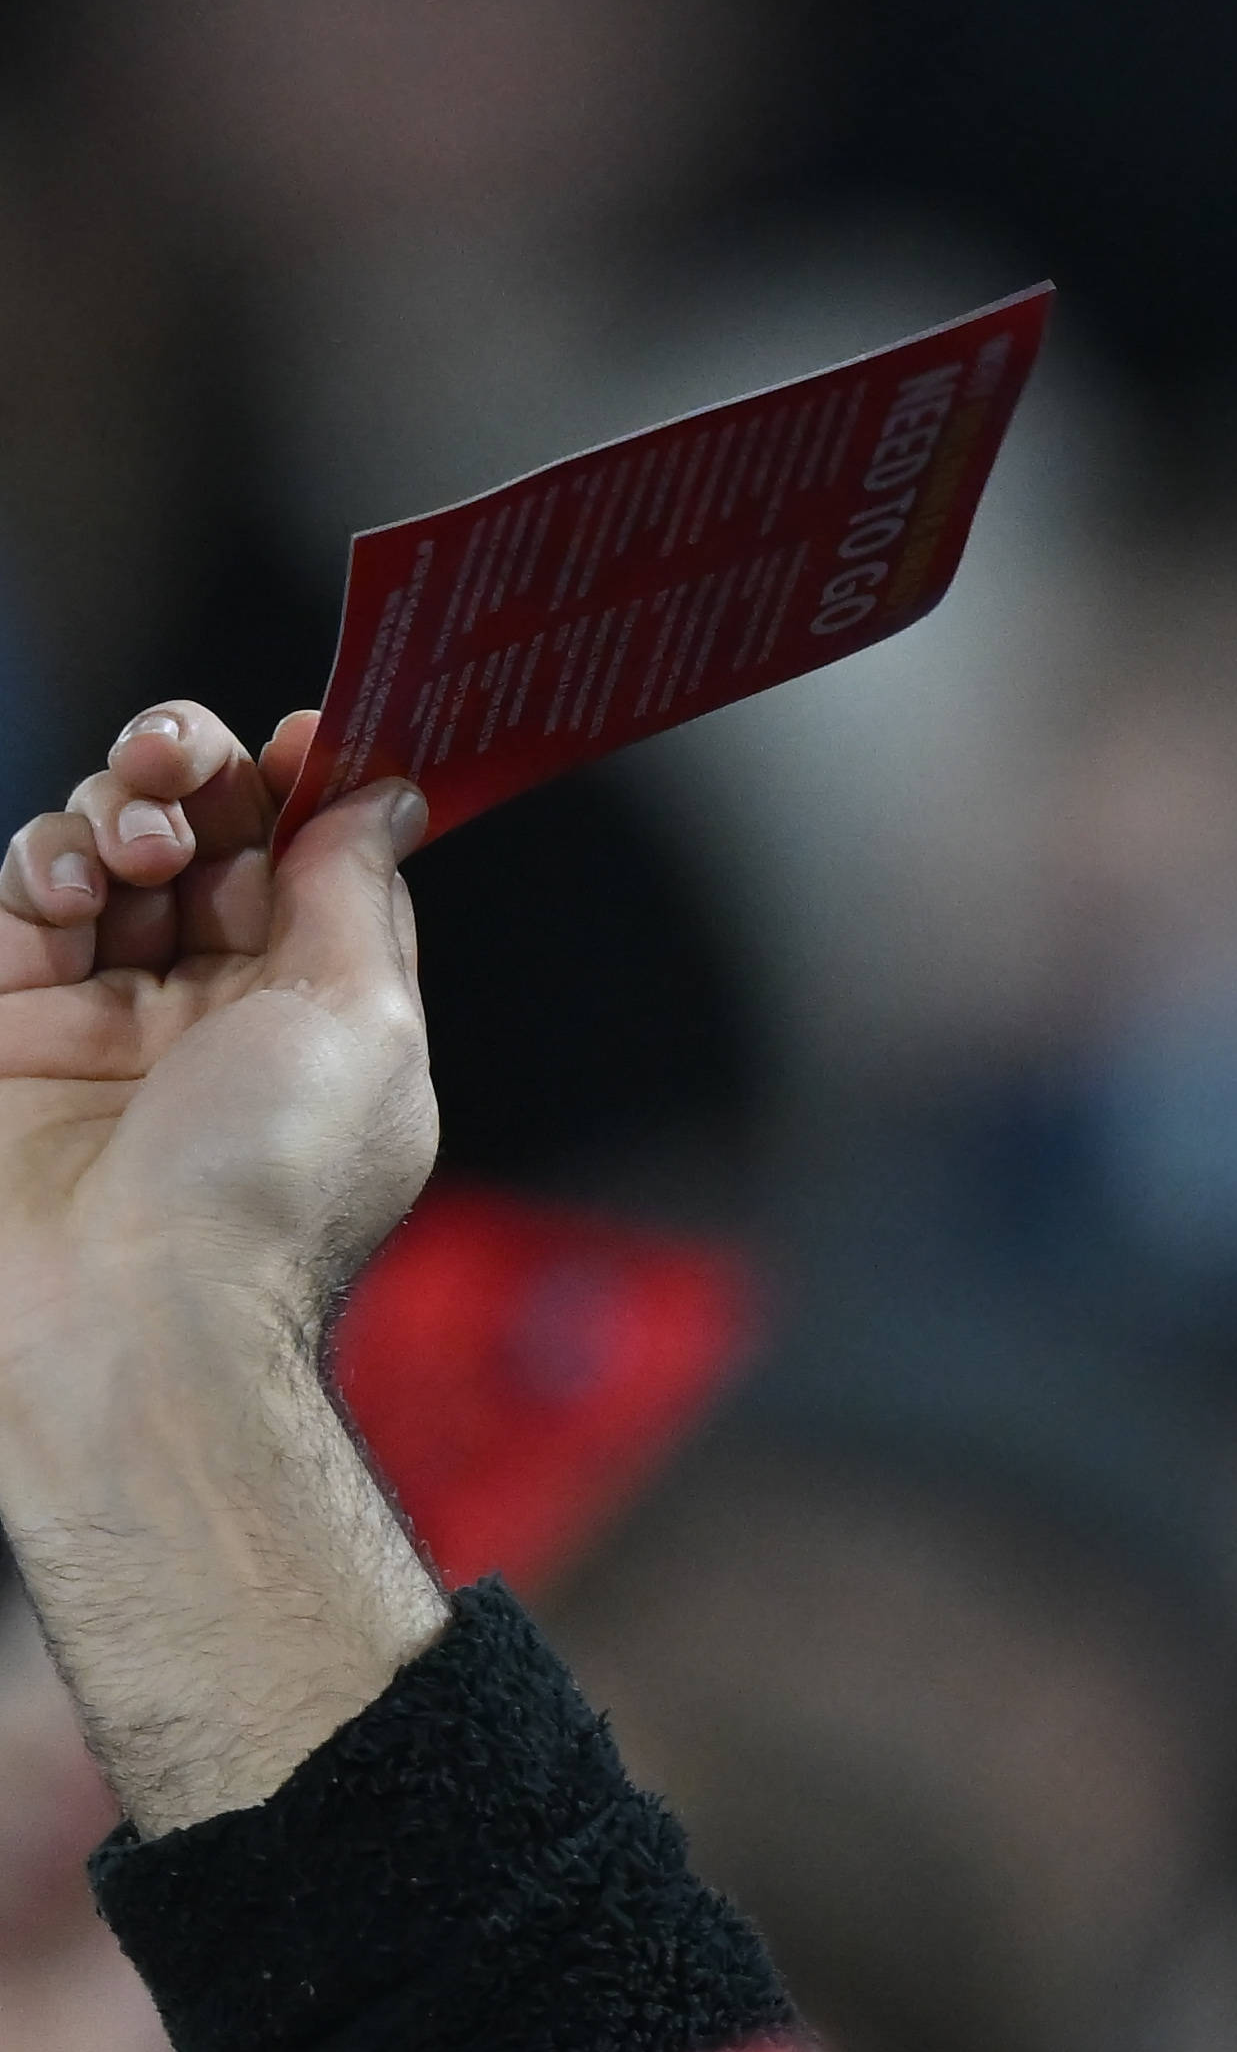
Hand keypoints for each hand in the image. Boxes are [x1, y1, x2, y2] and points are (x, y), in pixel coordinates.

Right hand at [0, 704, 447, 1831]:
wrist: (132, 1325)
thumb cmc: (268, 1194)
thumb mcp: (362, 1027)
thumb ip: (356, 899)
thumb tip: (383, 794)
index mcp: (321, 1020)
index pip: (306, 868)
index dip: (304, 788)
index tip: (312, 726)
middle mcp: (215, 1016)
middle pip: (203, 844)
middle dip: (201, 773)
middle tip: (194, 747)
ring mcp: (105, 1020)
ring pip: (109, 854)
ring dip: (125, 804)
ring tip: (143, 825)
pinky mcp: (6, 1023)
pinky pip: (25, 898)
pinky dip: (51, 860)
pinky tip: (83, 877)